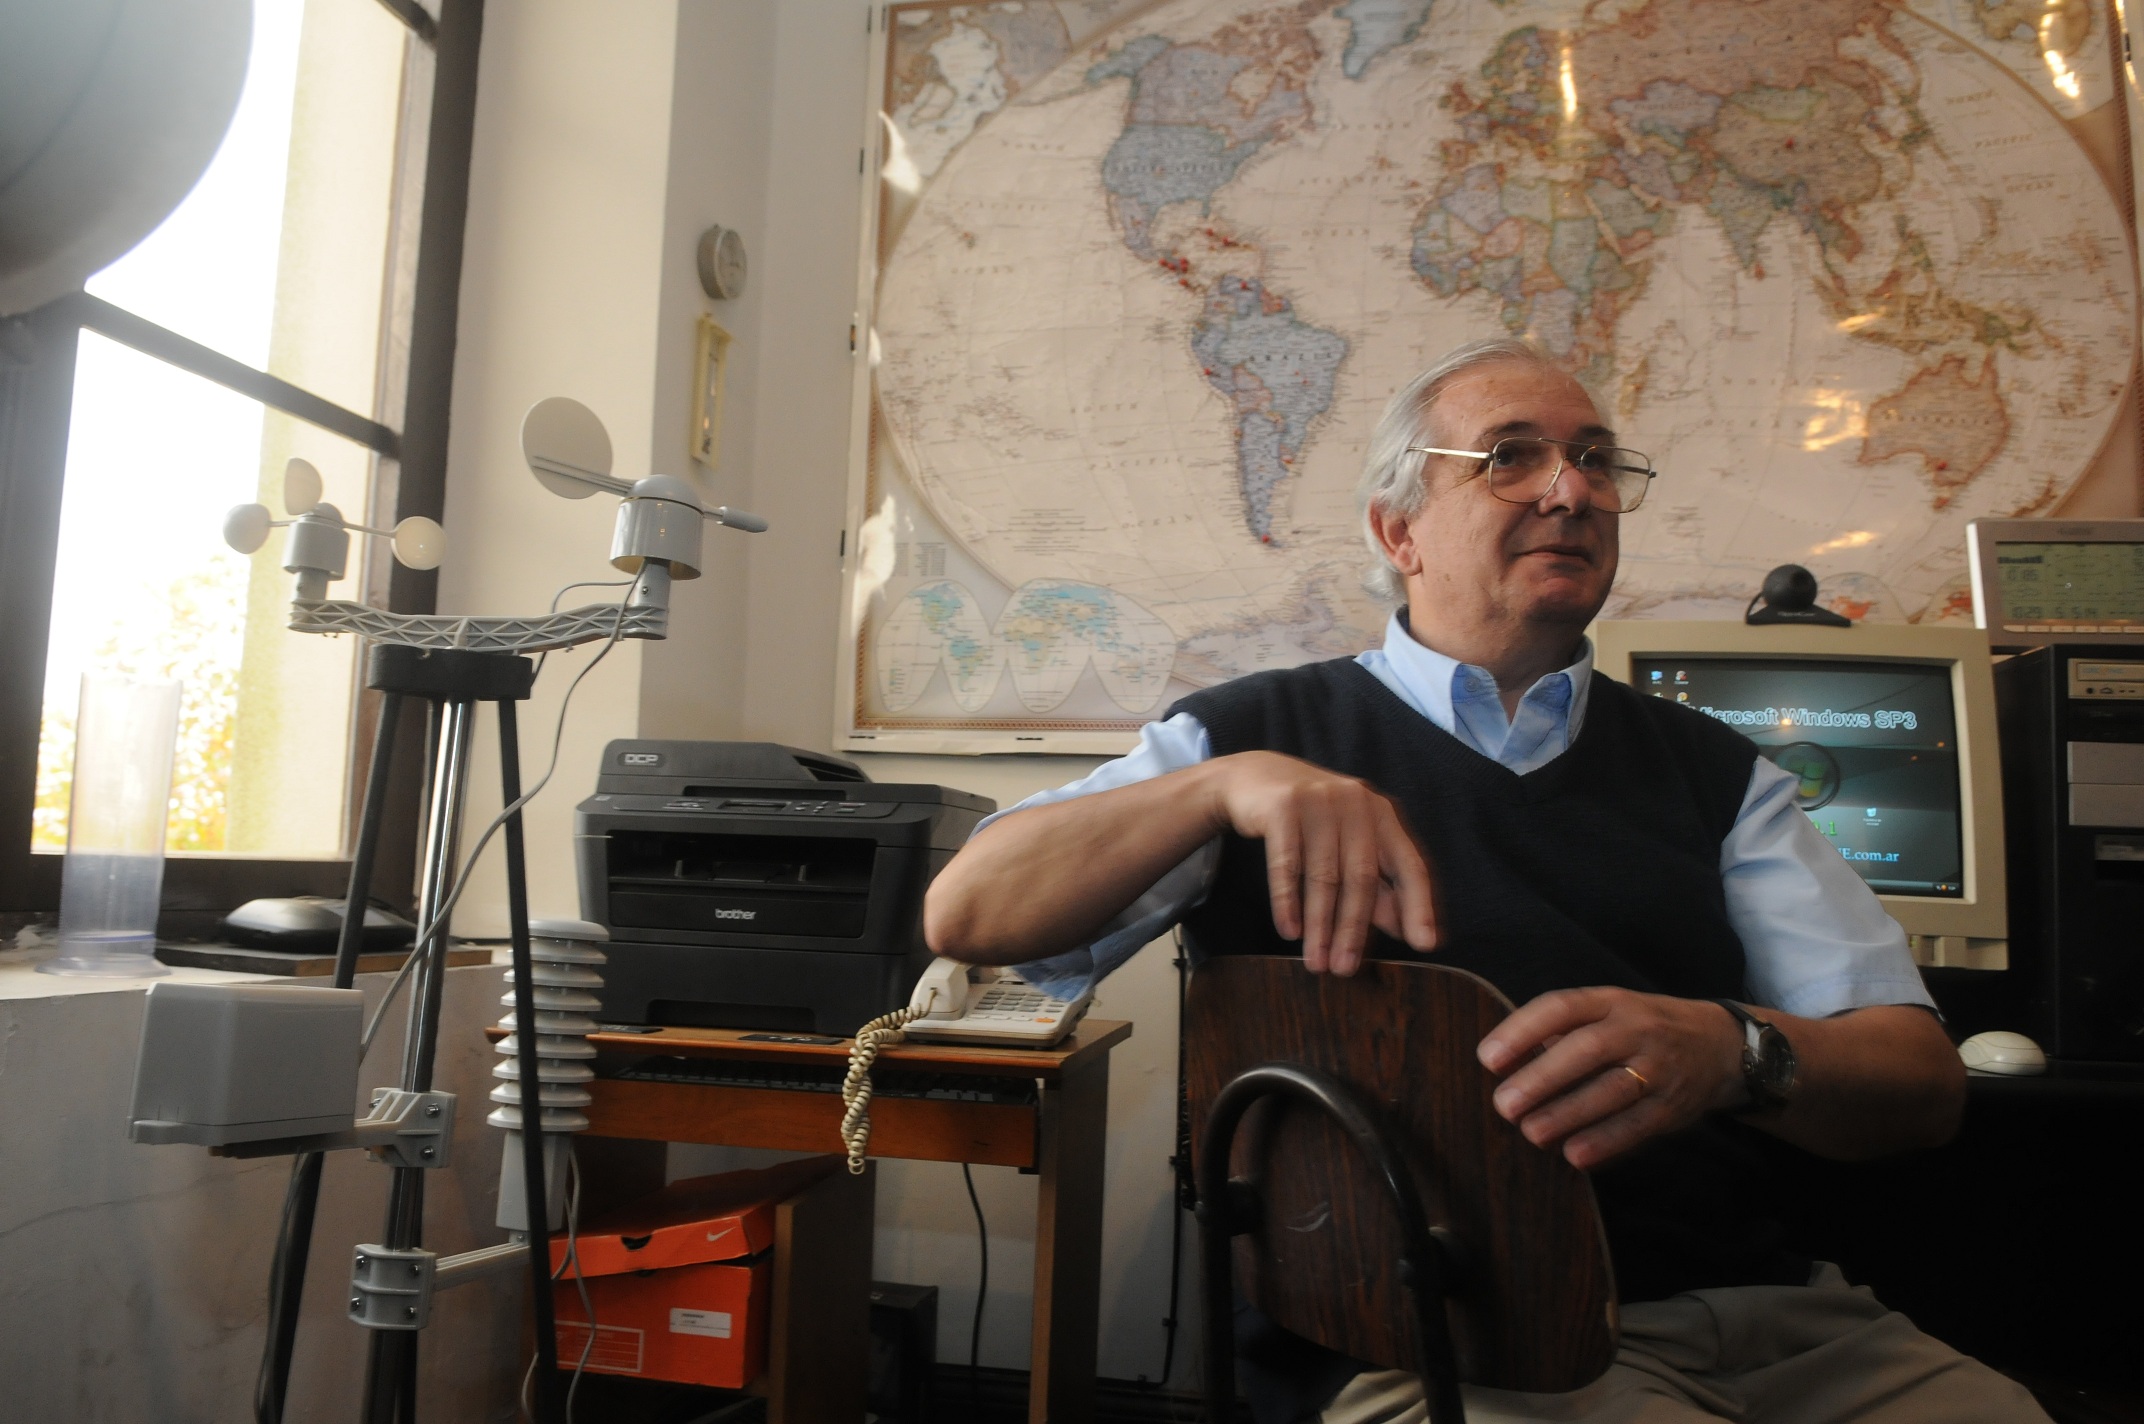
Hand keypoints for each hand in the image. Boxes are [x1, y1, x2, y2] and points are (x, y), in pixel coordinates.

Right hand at [1199, 751, 1437, 975]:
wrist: (1256, 777)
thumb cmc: (1312, 819)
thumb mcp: (1348, 846)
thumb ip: (1378, 885)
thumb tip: (1405, 930)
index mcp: (1382, 814)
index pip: (1410, 864)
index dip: (1419, 906)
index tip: (1424, 945)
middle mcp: (1356, 803)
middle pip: (1362, 878)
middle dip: (1354, 930)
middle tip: (1344, 970)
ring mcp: (1319, 801)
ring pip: (1323, 876)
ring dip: (1320, 925)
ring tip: (1316, 962)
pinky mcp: (1283, 807)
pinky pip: (1286, 864)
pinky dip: (1288, 901)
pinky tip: (1289, 931)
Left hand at [1476, 988, 1745, 1169]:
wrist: (1721, 1046)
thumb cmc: (1641, 1029)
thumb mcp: (1607, 1012)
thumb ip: (1561, 1032)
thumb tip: (1506, 1062)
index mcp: (1610, 1001)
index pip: (1561, 1007)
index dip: (1521, 1031)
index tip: (1487, 1058)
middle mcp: (1636, 1029)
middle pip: (1586, 1050)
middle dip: (1542, 1078)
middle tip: (1505, 1104)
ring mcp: (1659, 1066)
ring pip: (1612, 1090)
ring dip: (1569, 1114)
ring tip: (1532, 1133)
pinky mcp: (1674, 1105)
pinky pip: (1638, 1124)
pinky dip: (1606, 1142)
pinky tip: (1575, 1155)